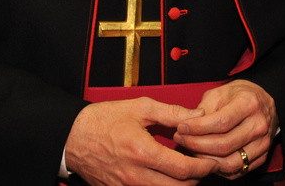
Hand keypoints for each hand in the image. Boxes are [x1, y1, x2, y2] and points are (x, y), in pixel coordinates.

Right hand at [65, 98, 215, 185]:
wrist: (71, 137)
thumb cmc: (103, 119)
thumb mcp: (139, 107)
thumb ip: (171, 112)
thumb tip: (198, 116)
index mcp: (143, 152)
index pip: (184, 170)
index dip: (204, 167)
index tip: (213, 160)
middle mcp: (135, 175)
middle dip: (198, 179)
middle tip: (206, 166)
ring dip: (182, 185)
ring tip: (189, 171)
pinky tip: (167, 176)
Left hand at [174, 80, 277, 179]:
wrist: (262, 103)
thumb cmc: (238, 96)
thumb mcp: (220, 92)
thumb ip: (203, 109)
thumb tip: (186, 127)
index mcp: (249, 104)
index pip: (221, 122)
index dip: (198, 128)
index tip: (181, 128)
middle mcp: (259, 125)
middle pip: (224, 145)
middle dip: (197, 145)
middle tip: (181, 139)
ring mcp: (263, 143)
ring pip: (230, 162)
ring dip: (205, 160)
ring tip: (191, 150)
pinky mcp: (262, 157)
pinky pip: (236, 171)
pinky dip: (218, 168)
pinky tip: (205, 158)